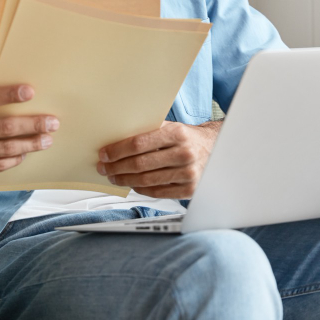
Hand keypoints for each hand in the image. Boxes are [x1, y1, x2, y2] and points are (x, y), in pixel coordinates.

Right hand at [0, 84, 59, 186]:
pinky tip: (25, 153)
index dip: (9, 95)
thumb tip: (22, 97)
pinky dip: (15, 158)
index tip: (31, 92)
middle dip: (33, 124)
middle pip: (5, 127)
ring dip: (31, 143)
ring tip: (47, 140)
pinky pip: (0, 164)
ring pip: (7, 148)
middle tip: (53, 122)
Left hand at [95, 121, 220, 198]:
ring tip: (114, 177)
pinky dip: (140, 189)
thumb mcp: (172, 128)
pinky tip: (132, 184)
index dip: (117, 150)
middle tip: (104, 167)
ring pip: (146, 181)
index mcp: (178, 134)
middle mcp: (184, 153)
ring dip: (124, 180)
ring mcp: (188, 173)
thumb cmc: (188, 138)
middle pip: (140, 164)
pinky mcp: (189, 189)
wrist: (215, 149)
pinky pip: (157, 192)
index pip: (139, 143)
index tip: (104, 154)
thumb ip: (149, 131)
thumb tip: (117, 138)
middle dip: (116, 167)